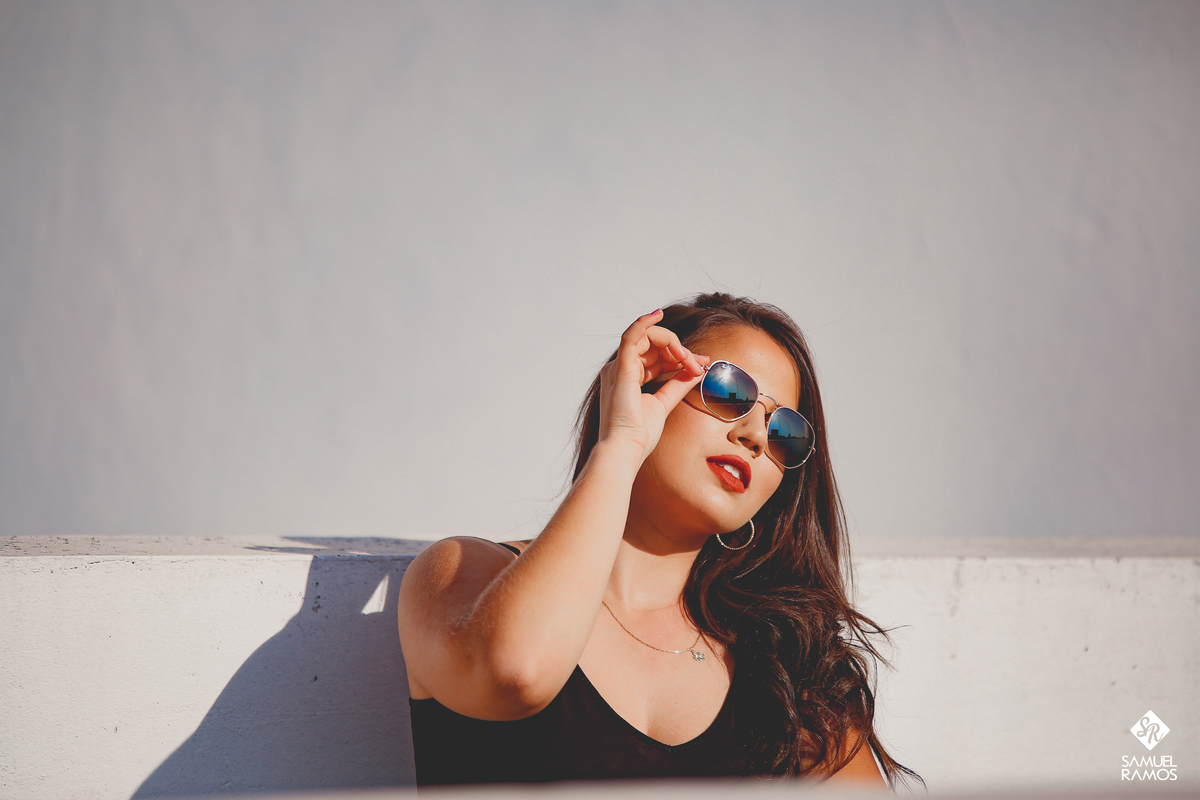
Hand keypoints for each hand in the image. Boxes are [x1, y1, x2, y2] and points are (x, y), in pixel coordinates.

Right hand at [596, 310, 708, 459]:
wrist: (625, 449)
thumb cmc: (638, 434)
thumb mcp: (664, 403)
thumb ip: (677, 385)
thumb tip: (696, 371)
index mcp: (628, 378)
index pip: (656, 357)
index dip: (680, 356)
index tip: (702, 362)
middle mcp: (620, 369)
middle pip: (653, 346)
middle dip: (680, 350)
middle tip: (699, 363)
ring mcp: (619, 367)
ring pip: (647, 338)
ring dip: (673, 344)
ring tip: (689, 359)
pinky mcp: (621, 368)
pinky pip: (630, 335)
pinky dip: (644, 322)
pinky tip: (657, 315)